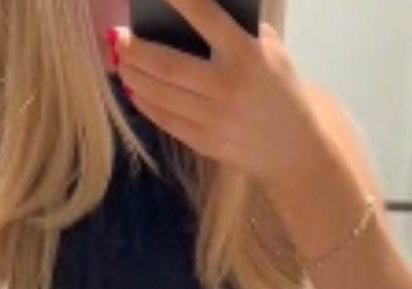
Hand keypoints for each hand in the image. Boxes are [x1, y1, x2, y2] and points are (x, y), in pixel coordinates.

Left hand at [114, 0, 322, 193]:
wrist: (295, 150)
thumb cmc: (282, 92)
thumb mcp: (273, 52)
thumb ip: (242, 30)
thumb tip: (197, 15)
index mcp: (246, 54)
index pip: (205, 17)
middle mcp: (226, 86)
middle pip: (167, 64)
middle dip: (135, 49)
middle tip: (116, 37)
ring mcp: (213, 117)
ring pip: (160, 94)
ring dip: (133, 76)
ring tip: (120, 62)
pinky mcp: (204, 142)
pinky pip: (165, 119)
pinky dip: (145, 103)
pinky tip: (134, 90)